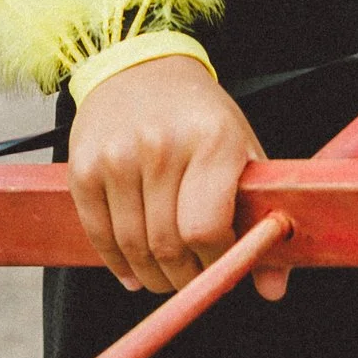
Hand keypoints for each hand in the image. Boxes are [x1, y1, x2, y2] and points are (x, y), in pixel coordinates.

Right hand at [67, 56, 280, 299]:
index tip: (221, 269)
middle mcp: (161, 145)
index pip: (206, 229)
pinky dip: (117, 264)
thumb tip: (273, 290)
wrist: (141, 66)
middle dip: (184, 278)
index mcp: (212, 140)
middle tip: (192, 281)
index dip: (215, 264)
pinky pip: (99, 235)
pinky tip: (133, 271)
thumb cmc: (199, 116)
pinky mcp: (84, 167)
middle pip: (168, 245)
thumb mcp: (241, 151)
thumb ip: (260, 220)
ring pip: (133, 247)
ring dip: (152, 276)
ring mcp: (117, 156)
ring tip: (166, 276)